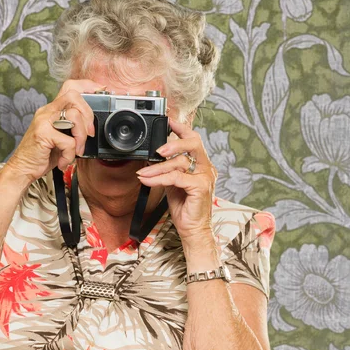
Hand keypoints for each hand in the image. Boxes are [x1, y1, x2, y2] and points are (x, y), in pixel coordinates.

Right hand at [4, 80, 104, 183]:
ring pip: (74, 116)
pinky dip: (70, 155)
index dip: (87, 85)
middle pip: (74, 96)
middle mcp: (47, 111)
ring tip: (75, 151)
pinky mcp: (43, 134)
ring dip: (81, 137)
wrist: (23, 169)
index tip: (100, 90)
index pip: (70, 87)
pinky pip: (68, 141)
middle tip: (89, 134)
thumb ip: (73, 128)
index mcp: (52, 110)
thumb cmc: (43, 155)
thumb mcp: (61, 137)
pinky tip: (63, 161)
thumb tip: (93, 127)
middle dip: (88, 114)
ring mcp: (43, 121)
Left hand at [136, 119, 217, 244]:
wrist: (192, 229)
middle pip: (194, 143)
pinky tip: (147, 180)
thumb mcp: (173, 183)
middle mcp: (206, 168)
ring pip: (180, 162)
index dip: (182, 128)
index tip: (168, 120)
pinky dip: (158, 178)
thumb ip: (168, 169)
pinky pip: (176, 177)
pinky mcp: (200, 187)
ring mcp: (205, 177)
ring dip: (157, 167)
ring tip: (143, 173)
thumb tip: (152, 158)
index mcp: (201, 164)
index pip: (194, 139)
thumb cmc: (184, 207)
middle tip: (158, 149)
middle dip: (174, 142)